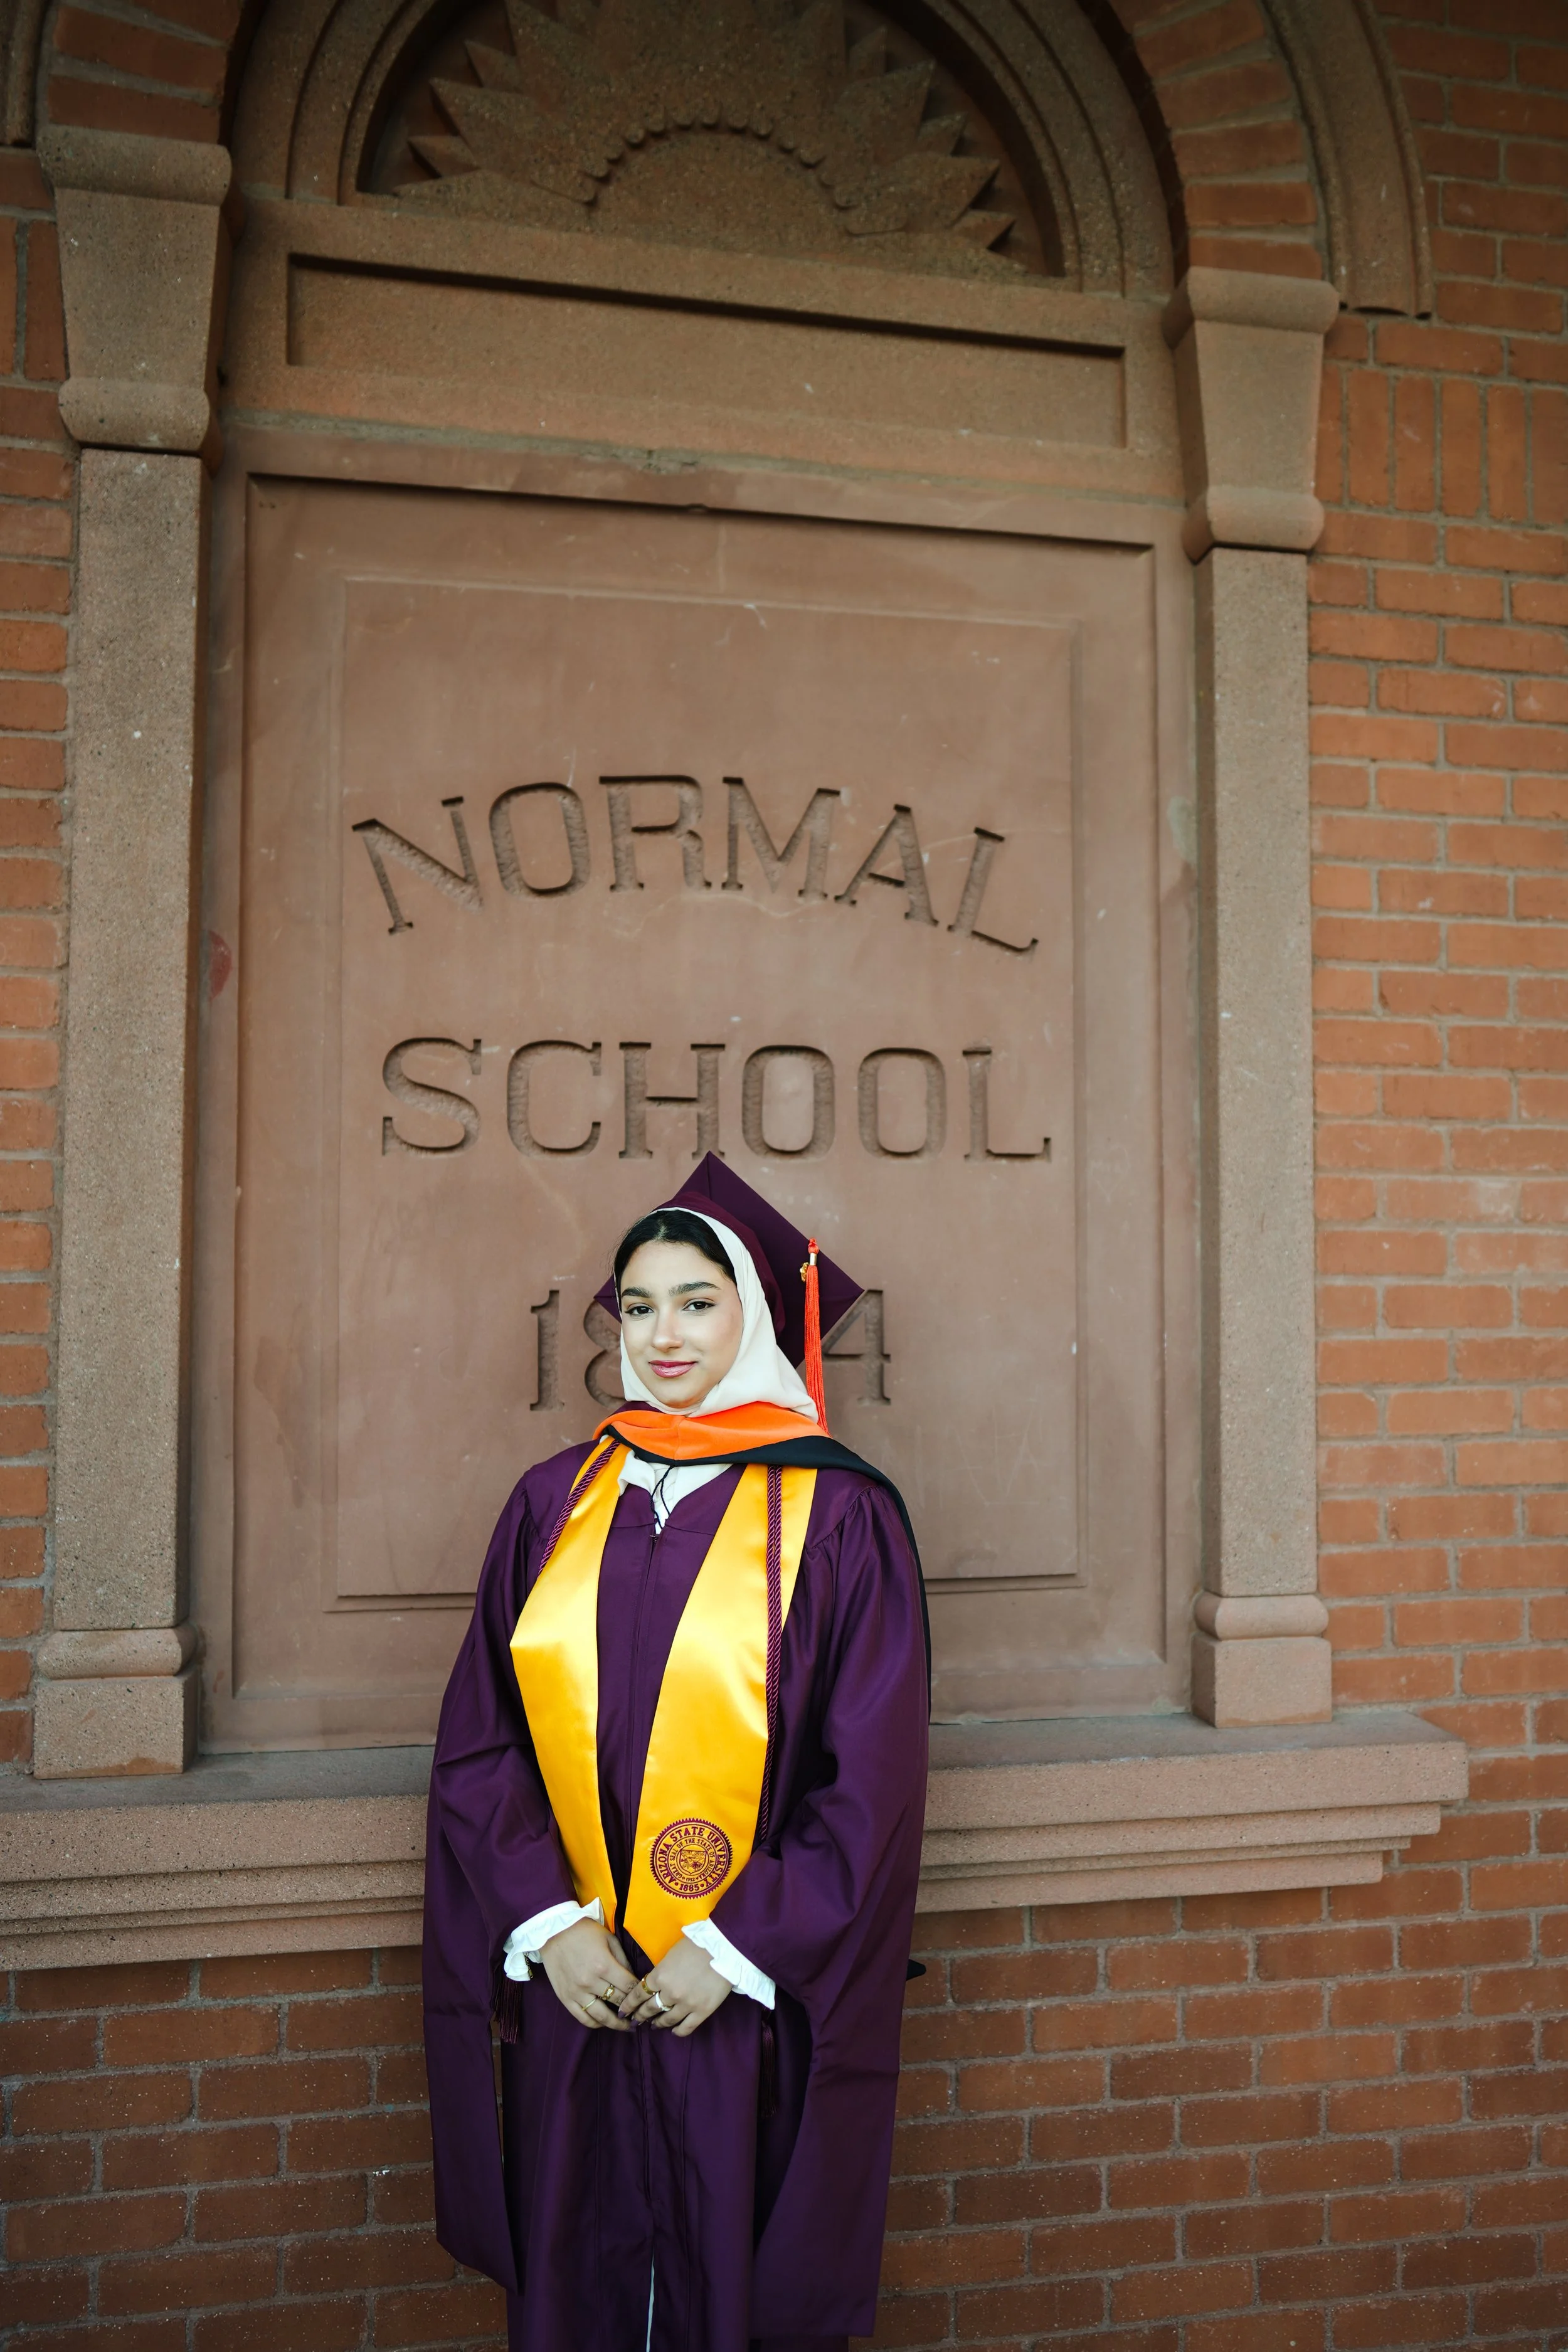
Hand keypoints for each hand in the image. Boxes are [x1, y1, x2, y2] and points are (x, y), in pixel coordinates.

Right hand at [540, 1920, 640, 2031]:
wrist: (553, 1931)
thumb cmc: (584, 1932)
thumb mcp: (609, 1939)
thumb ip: (623, 1960)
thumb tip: (633, 1979)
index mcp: (604, 1965)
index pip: (629, 1987)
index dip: (639, 1994)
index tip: (645, 1998)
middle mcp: (591, 1982)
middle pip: (618, 2002)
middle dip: (632, 2009)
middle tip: (640, 2014)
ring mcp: (577, 1992)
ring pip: (601, 2017)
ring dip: (616, 2024)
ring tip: (626, 2026)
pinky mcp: (565, 1998)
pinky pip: (583, 2018)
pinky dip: (596, 2024)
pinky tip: (604, 2023)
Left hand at [617, 1935, 731, 2037]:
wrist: (724, 1948)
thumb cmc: (697, 1945)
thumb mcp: (671, 1954)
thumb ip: (661, 1971)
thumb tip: (656, 1982)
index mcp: (660, 1975)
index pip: (638, 1994)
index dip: (628, 2005)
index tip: (623, 2011)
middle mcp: (670, 1993)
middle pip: (649, 2009)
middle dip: (640, 2016)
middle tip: (636, 2021)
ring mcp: (686, 2004)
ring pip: (667, 2020)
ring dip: (658, 2024)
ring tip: (654, 2025)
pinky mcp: (702, 2011)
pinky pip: (686, 2027)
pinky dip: (678, 2031)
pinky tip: (674, 2031)